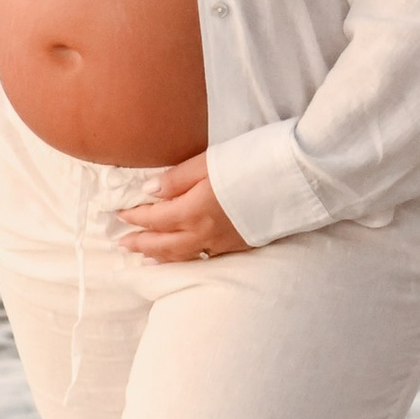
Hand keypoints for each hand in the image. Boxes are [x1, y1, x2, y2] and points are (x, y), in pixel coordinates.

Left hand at [117, 155, 248, 262]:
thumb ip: (177, 178)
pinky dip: (186, 258)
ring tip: (144, 257)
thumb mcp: (210, 161)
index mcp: (194, 209)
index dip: (135, 217)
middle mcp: (206, 232)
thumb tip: (149, 191)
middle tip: (122, 243)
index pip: (155, 218)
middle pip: (164, 243)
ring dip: (160, 256)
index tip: (119, 214)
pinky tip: (183, 256)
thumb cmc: (256, 159)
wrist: (300, 178)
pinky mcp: (242, 244)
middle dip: (141, 243)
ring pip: (183, 256)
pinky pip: (205, 257)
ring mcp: (225, 242)